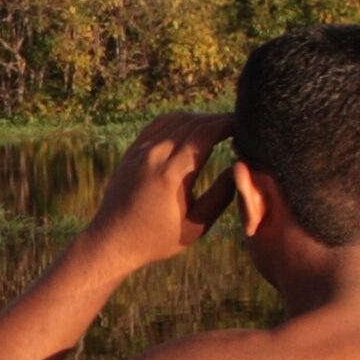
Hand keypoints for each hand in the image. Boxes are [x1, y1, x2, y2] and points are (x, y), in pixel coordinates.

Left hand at [78, 111, 233, 270]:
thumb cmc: (157, 239)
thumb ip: (222, 196)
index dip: (228, 123)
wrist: (112, 240)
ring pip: (176, 119)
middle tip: (239, 125)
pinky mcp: (132, 151)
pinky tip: (192, 127)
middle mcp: (154, 155)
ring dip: (200, 118)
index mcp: (172, 173)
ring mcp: (140, 150)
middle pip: (193, 122)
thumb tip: (241, 168)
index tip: (246, 125)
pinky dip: (179, 120)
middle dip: (218, 120)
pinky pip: (159, 125)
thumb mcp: (197, 225)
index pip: (205, 133)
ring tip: (220, 127)